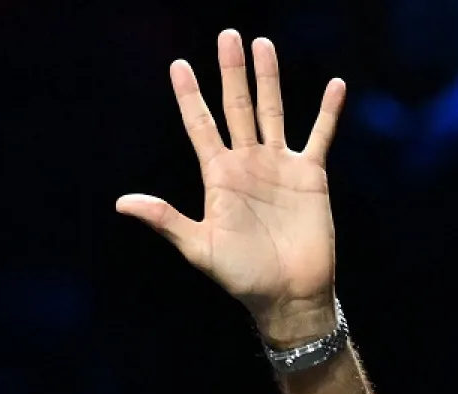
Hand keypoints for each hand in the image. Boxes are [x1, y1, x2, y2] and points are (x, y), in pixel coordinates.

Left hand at [117, 31, 344, 344]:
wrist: (287, 295)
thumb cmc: (241, 276)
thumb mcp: (198, 248)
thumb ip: (165, 220)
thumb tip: (122, 203)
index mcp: (219, 177)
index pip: (201, 127)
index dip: (190, 97)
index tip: (178, 65)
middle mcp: (247, 164)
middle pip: (237, 107)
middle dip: (232, 72)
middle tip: (228, 34)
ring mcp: (279, 166)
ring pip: (272, 112)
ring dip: (269, 79)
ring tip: (263, 44)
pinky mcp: (311, 176)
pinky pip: (319, 136)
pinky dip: (328, 112)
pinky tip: (335, 85)